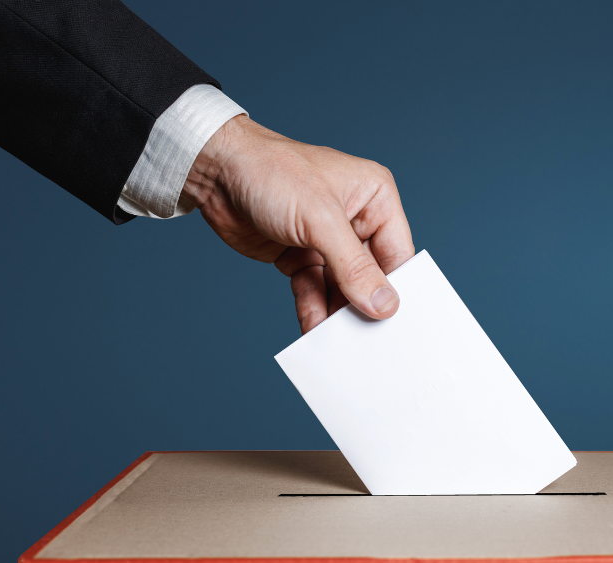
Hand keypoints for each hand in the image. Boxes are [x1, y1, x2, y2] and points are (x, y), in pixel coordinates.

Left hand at [181, 115, 414, 333]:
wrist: (214, 171)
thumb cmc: (271, 172)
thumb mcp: (320, 219)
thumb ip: (354, 266)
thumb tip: (384, 304)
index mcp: (375, 197)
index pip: (397, 252)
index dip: (396, 288)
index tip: (393, 323)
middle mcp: (356, 218)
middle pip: (371, 275)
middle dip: (364, 304)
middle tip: (365, 339)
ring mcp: (328, 239)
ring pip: (342, 287)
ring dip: (337, 312)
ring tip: (336, 341)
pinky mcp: (301, 255)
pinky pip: (315, 289)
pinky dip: (313, 308)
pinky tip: (312, 328)